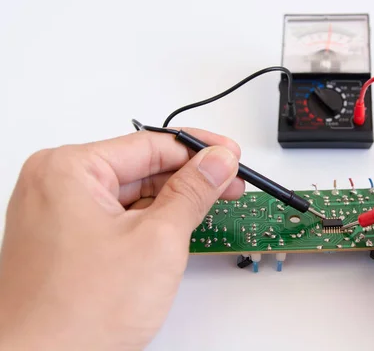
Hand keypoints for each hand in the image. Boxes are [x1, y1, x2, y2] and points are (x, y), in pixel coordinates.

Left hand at [0, 129, 243, 349]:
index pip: (150, 144)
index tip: (229, 156)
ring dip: (172, 201)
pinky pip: (117, 217)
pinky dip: (150, 221)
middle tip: (229, 183)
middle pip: (140, 167)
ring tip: (211, 206)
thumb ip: (193, 192)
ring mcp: (58, 214)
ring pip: (130, 194)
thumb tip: (217, 162)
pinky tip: (179, 225)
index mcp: (68, 169)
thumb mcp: (157, 241)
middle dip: (189, 178)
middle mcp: (56, 185)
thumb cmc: (76, 315)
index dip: (199, 150)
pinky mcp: (66, 240)